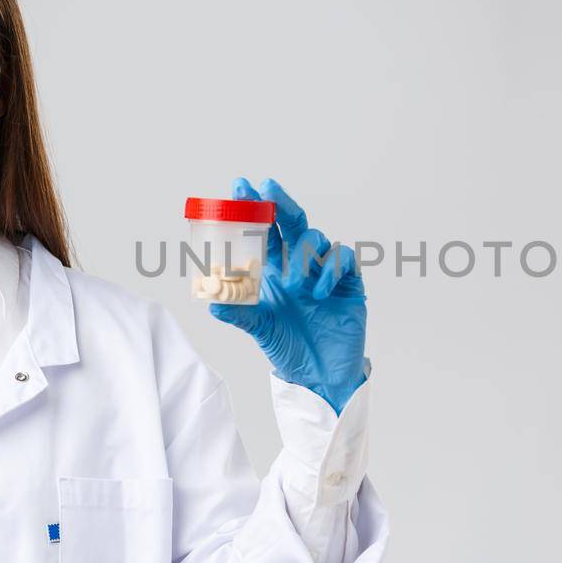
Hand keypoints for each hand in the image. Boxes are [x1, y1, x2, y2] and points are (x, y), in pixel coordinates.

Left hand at [209, 178, 367, 413]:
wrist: (322, 375)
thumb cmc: (289, 348)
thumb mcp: (260, 328)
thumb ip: (240, 312)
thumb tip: (212, 300)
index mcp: (274, 269)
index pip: (262, 231)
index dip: (252, 208)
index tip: (239, 186)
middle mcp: (299, 264)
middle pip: (291, 222)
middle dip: (279, 203)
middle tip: (267, 188)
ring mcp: (325, 271)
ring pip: (316, 238)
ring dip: (302, 253)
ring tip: (294, 281)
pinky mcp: (348, 282)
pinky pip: (342, 259)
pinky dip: (329, 269)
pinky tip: (318, 292)